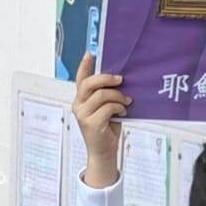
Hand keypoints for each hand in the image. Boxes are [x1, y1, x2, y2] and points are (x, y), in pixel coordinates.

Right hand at [73, 55, 128, 187]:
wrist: (104, 151)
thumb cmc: (107, 128)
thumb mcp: (105, 108)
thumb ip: (106, 95)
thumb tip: (120, 80)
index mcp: (81, 99)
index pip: (80, 79)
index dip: (84, 66)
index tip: (90, 54)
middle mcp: (78, 105)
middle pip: (89, 83)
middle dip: (106, 78)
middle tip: (121, 79)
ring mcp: (82, 115)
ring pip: (102, 95)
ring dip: (118, 96)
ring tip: (127, 101)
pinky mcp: (90, 123)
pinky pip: (108, 108)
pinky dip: (119, 107)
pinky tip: (124, 111)